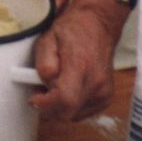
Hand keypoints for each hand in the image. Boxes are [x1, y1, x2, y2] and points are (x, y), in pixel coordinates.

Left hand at [28, 0, 126, 120]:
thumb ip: (43, 63)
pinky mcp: (106, 97)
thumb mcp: (48, 39)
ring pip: (74, 116)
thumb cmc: (72, 29)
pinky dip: (72, 106)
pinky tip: (68, 89)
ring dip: (60, 107)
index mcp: (81, 66)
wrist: (99, 24)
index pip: (65, 100)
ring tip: (55, 86)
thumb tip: (43, 84)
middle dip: (49, 107)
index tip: (35, 97)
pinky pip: (83, 113)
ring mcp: (104, 92)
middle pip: (67, 113)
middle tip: (41, 90)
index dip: (46, 105)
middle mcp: (96, 82)